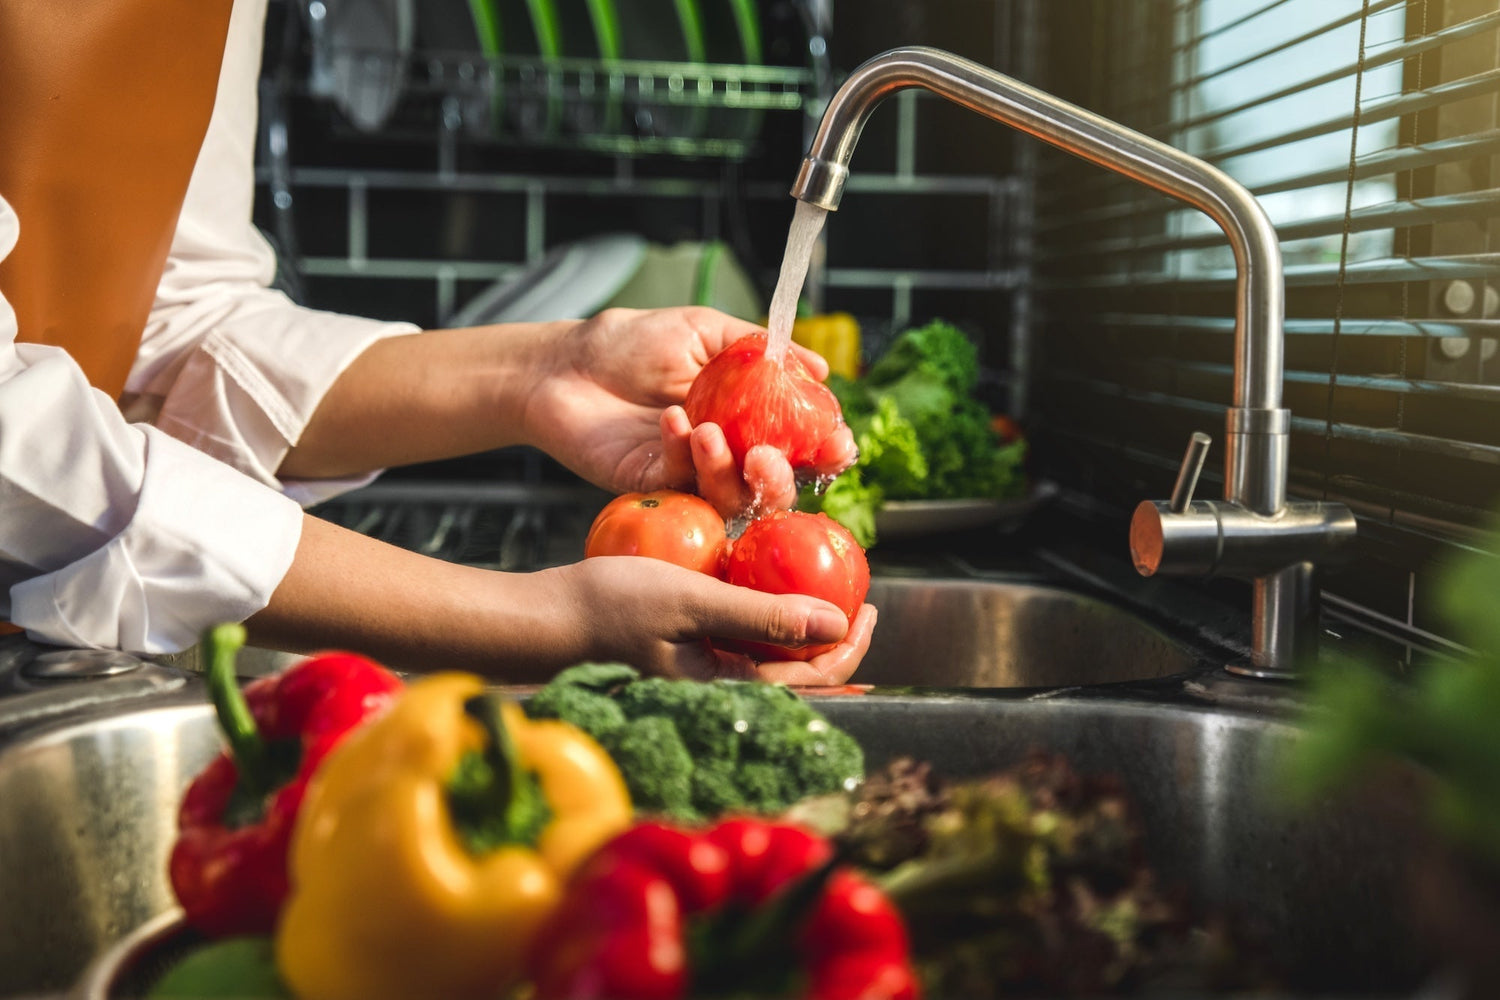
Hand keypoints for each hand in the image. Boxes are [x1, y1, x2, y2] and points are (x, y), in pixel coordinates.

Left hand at [526, 308, 856, 516]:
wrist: (564, 363)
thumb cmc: (631, 343)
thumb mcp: (703, 331)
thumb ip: (758, 348)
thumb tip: (820, 369)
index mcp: (747, 419)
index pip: (799, 446)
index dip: (825, 451)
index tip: (838, 443)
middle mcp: (725, 454)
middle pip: (772, 489)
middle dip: (780, 480)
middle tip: (765, 457)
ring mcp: (689, 476)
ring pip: (729, 498)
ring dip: (725, 469)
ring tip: (708, 430)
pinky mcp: (652, 489)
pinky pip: (681, 485)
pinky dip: (680, 453)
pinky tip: (671, 419)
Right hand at [559, 556, 875, 684]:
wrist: (540, 619)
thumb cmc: (608, 608)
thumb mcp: (692, 601)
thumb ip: (763, 615)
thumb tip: (838, 626)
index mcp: (728, 688)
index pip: (812, 680)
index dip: (850, 648)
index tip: (870, 609)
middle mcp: (719, 689)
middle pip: (798, 676)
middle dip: (835, 642)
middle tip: (859, 601)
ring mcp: (700, 674)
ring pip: (769, 660)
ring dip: (801, 630)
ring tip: (823, 594)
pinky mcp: (682, 655)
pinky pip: (738, 643)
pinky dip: (764, 619)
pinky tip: (768, 590)